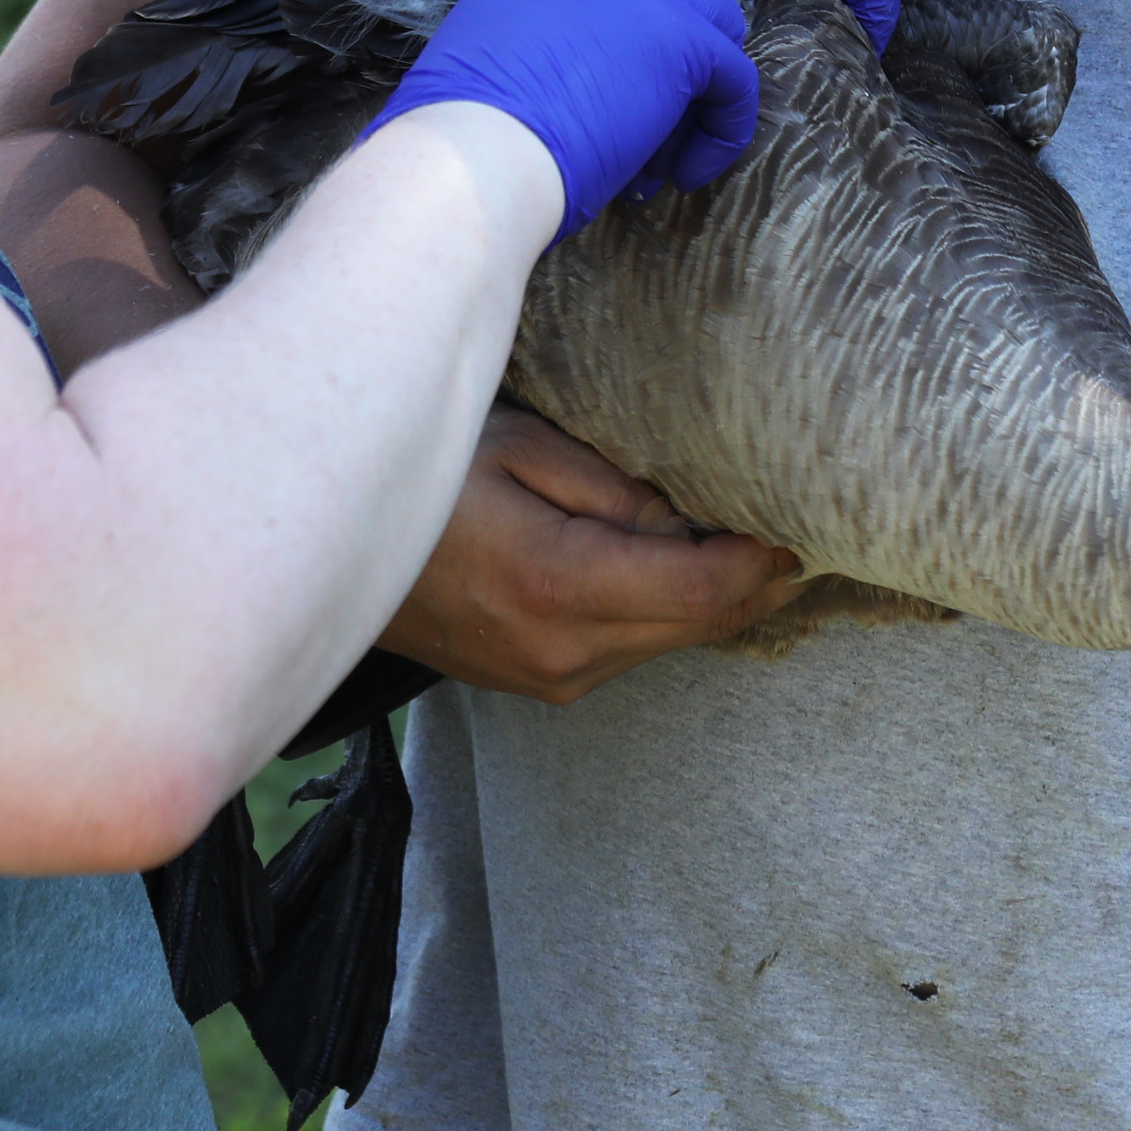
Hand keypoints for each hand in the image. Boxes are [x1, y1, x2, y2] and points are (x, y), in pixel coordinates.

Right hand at [363, 0, 759, 239]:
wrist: (471, 162)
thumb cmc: (459, 148)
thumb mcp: (486, 82)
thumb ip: (529, 71)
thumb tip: (557, 105)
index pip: (602, 10)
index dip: (611, 71)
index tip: (595, 126)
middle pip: (658, 8)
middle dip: (658, 80)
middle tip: (637, 148)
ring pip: (705, 32)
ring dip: (688, 105)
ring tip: (654, 171)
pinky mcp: (681, 38)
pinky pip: (733, 77)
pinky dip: (721, 130)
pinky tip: (684, 175)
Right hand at [380, 408, 801, 699]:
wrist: (322, 551)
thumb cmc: (419, 477)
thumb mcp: (513, 447)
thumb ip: (612, 488)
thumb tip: (690, 516)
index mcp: (561, 588)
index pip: (704, 588)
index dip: (764, 556)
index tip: (803, 513)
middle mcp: (565, 654)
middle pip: (703, 625)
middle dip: (762, 578)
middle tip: (809, 521)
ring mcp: (549, 679)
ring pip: (673, 642)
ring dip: (723, 596)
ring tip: (762, 535)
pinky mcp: (539, 683)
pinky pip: (633, 649)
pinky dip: (674, 610)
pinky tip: (691, 564)